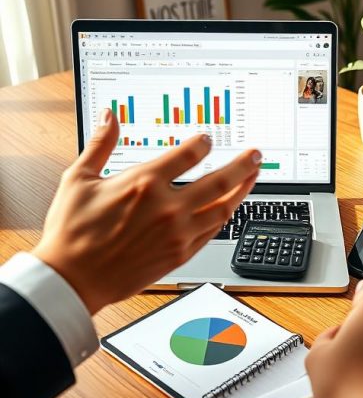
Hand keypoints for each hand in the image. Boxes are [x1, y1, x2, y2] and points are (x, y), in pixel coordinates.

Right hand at [33, 109, 260, 313]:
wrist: (72, 280)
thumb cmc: (72, 232)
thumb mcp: (79, 178)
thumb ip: (101, 143)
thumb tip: (110, 117)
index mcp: (144, 183)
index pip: (188, 155)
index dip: (203, 144)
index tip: (208, 139)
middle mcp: (167, 208)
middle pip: (220, 181)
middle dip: (243, 165)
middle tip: (256, 155)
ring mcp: (177, 234)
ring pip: (223, 209)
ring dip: (242, 191)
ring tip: (251, 179)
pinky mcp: (179, 255)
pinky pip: (213, 232)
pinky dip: (225, 217)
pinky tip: (228, 209)